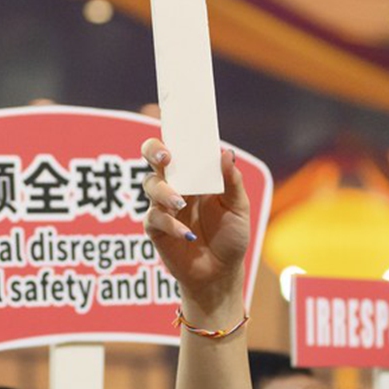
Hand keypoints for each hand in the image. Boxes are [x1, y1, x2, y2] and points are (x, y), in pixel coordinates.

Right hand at [141, 139, 248, 315]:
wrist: (221, 273)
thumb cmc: (230, 237)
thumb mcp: (238, 208)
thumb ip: (232, 181)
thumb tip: (226, 153)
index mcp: (195, 175)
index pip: (179, 146)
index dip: (171, 130)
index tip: (166, 115)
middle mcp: (176, 185)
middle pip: (153, 158)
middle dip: (154, 151)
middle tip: (166, 157)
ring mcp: (163, 206)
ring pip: (150, 186)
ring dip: (164, 192)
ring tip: (181, 203)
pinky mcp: (156, 229)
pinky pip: (154, 219)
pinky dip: (170, 224)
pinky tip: (186, 233)